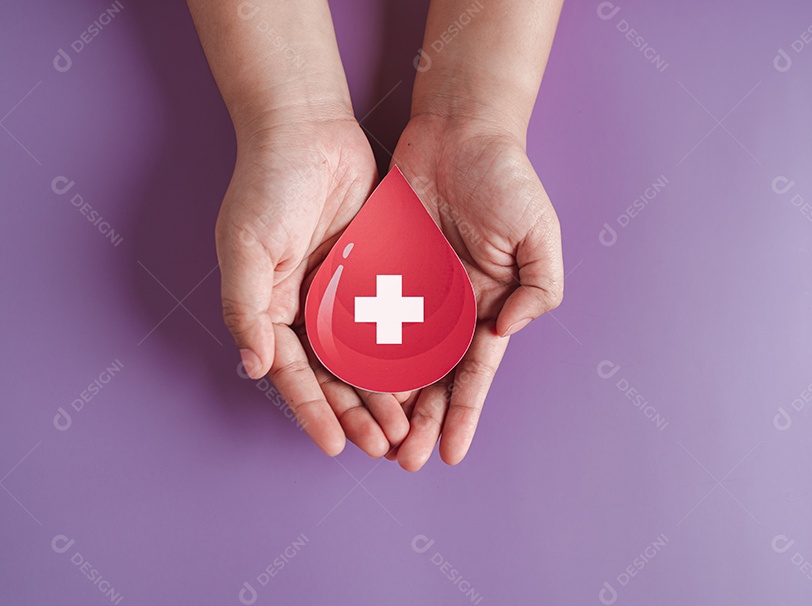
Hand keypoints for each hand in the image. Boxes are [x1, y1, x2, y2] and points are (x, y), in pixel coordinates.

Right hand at [217, 115, 408, 456]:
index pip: (295, 375)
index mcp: (272, 308)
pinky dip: (407, 348)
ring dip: (385, 391)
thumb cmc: (266, 184)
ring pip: (368, 355)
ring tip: (407, 426)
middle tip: (384, 446)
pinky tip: (428, 376)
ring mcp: (343, 290)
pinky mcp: (376, 269)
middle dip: (357, 413)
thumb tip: (255, 368)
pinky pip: (393, 318)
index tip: (333, 447)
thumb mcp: (246, 247)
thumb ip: (247, 308)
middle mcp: (307, 307)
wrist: (307, 127)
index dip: (313, 412)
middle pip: (334, 374)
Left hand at [385, 113, 564, 470]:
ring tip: (372, 440)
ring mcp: (411, 292)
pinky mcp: (376, 269)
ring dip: (384, 402)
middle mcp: (448, 309)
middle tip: (403, 461)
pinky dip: (353, 353)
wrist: (458, 129)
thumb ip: (539, 288)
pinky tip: (343, 386)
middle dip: (419, 422)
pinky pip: (362, 317)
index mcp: (487, 306)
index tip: (448, 453)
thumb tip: (507, 331)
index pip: (473, 373)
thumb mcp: (540, 234)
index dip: (462, 414)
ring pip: (393, 360)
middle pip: (431, 379)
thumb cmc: (507, 179)